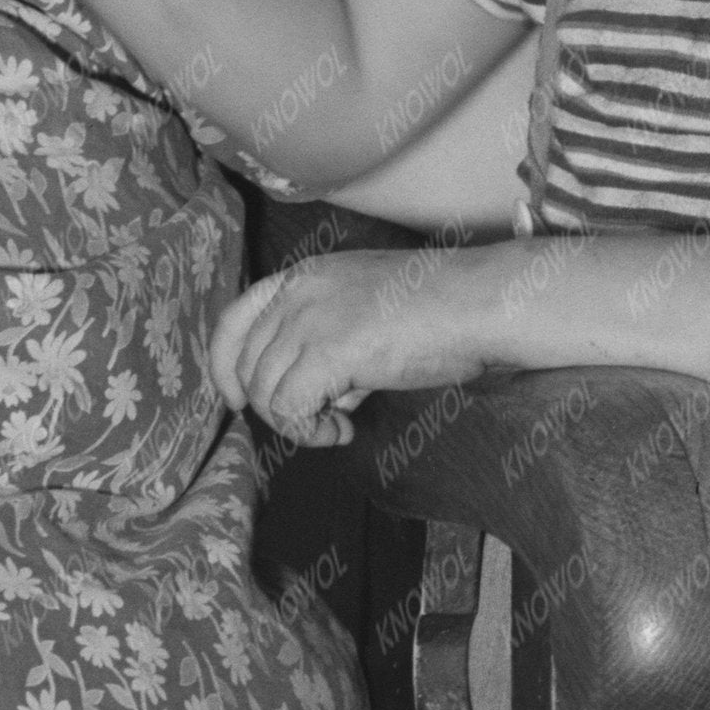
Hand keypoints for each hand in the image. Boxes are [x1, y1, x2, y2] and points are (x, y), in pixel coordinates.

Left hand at [210, 247, 496, 446]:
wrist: (484, 303)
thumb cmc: (444, 310)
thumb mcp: (367, 312)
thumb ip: (330, 344)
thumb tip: (321, 397)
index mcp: (304, 276)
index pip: (234, 319)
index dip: (226, 365)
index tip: (237, 398)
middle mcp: (298, 293)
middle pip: (246, 364)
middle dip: (273, 403)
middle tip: (321, 417)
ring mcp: (310, 319)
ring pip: (264, 392)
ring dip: (296, 423)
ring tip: (339, 424)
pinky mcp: (328, 352)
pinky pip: (288, 410)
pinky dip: (309, 432)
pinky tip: (343, 431)